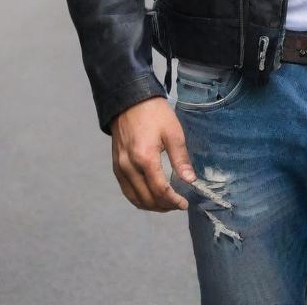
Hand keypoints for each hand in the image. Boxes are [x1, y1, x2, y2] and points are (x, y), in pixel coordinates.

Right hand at [110, 97, 197, 211]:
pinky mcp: (116, 166)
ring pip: (134, 198)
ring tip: (166, 204)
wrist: (130, 100)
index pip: (160, 190)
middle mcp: (129, 167)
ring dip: (151, 206)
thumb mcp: (173, 132)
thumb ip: (181, 158)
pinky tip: (150, 197)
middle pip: (147, 198)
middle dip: (164, 206)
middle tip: (177, 205)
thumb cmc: (154, 113)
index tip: (184, 204)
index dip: (173, 201)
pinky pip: (126, 190)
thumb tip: (190, 180)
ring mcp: (120, 168)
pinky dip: (139, 198)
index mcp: (145, 158)